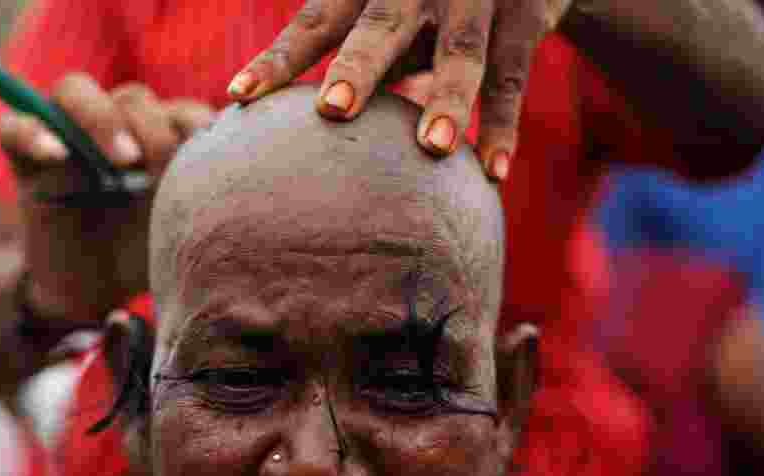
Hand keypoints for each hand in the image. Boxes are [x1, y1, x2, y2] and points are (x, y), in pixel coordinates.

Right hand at [0, 74, 213, 323]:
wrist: (94, 294)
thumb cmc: (145, 257)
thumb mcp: (182, 230)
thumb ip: (209, 200)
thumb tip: (256, 180)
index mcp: (158, 140)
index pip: (179, 110)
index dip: (195, 124)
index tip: (207, 156)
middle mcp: (115, 129)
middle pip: (132, 96)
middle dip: (153, 126)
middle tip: (159, 165)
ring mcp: (67, 138)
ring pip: (75, 90)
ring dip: (102, 118)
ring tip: (123, 161)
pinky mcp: (26, 160)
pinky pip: (15, 126)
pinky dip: (33, 132)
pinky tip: (55, 156)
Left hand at [227, 0, 572, 179]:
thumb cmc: (425, 4)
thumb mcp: (382, 10)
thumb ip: (347, 53)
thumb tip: (285, 136)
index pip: (314, 24)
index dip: (278, 59)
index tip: (239, 97)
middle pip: (382, 25)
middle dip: (359, 66)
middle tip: (332, 109)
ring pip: (460, 50)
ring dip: (447, 98)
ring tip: (432, 148)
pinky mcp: (524, 18)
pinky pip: (511, 77)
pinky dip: (502, 125)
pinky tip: (493, 172)